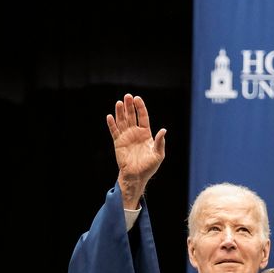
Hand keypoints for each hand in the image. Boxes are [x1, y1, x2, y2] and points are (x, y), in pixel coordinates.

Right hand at [107, 93, 165, 209]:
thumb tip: (163, 130)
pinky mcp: (118, 142)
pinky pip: (114, 131)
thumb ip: (159, 142)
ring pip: (122, 121)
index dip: (140, 107)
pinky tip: (110, 116)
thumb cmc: (148, 167)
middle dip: (129, 106)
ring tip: (119, 102)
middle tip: (127, 96)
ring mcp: (126, 137)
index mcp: (146, 134)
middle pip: (132, 116)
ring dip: (120, 112)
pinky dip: (112, 124)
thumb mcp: (158, 155)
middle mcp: (135, 133)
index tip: (137, 98)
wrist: (136, 176)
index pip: (142, 117)